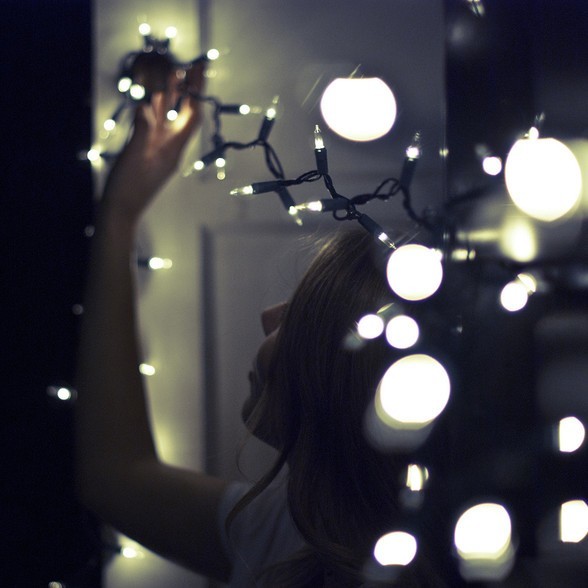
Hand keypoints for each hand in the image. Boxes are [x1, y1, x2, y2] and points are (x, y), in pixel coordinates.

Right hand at [102, 61, 205, 224]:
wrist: (120, 212)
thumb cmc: (128, 188)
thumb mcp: (135, 157)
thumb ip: (142, 132)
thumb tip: (145, 106)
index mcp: (173, 150)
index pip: (192, 117)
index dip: (197, 92)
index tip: (200, 71)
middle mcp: (170, 148)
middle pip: (182, 114)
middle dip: (186, 90)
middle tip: (188, 67)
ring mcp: (158, 151)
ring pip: (167, 119)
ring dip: (170, 98)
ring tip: (171, 75)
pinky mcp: (146, 154)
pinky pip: (153, 128)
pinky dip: (153, 112)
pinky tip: (149, 100)